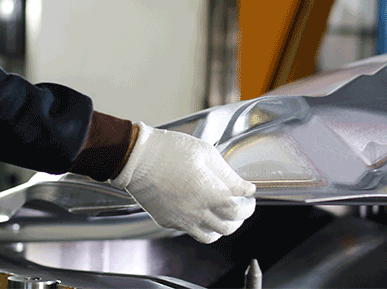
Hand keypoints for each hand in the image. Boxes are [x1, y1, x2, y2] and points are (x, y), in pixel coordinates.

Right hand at [110, 122, 255, 243]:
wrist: (136, 158)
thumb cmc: (170, 150)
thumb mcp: (206, 153)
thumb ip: (228, 174)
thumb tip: (244, 187)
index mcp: (212, 194)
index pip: (241, 208)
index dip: (249, 202)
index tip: (250, 195)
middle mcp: (198, 212)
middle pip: (229, 226)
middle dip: (240, 217)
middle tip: (241, 206)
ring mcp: (182, 220)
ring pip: (211, 236)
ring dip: (221, 226)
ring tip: (222, 214)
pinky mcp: (167, 221)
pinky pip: (190, 230)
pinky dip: (201, 225)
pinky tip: (200, 212)